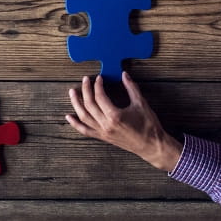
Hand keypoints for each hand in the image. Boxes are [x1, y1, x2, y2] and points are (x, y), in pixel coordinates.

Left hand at [65, 73, 182, 172]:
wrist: (151, 145)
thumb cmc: (148, 125)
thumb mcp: (141, 104)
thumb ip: (132, 88)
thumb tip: (124, 74)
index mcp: (115, 116)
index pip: (100, 97)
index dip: (97, 85)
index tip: (98, 78)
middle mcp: (106, 125)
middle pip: (89, 105)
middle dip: (85, 90)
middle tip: (85, 80)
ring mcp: (102, 132)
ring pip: (83, 117)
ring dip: (76, 103)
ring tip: (72, 92)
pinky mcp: (102, 137)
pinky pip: (85, 131)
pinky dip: (75, 124)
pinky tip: (69, 116)